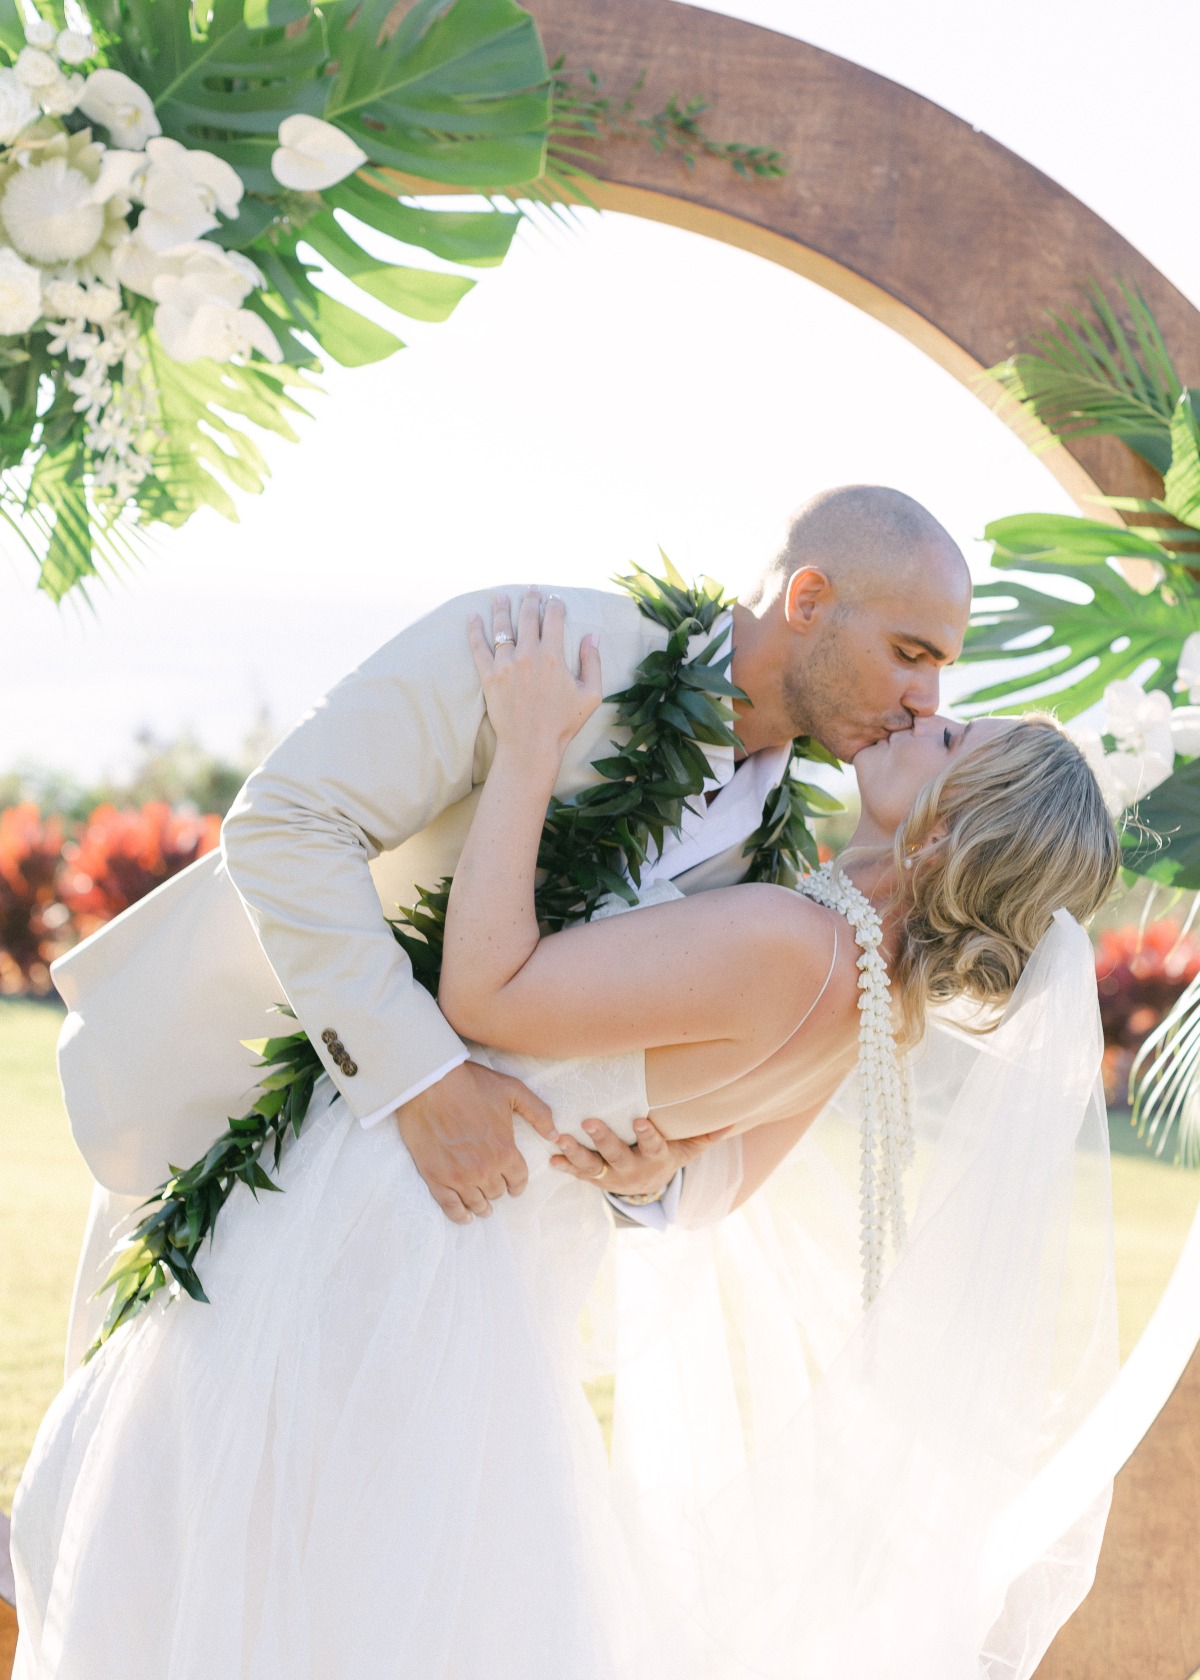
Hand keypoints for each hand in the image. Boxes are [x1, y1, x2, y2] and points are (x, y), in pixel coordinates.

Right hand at [396, 1061, 554, 1224]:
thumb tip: (555, 1135)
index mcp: (505, 1151)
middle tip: (494, 1189)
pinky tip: (465, 1217)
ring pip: (476, 1202)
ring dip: (482, 1205)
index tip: (514, 1187)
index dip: (518, 1185)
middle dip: (498, 1190)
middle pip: (497, 1192)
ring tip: (482, 1207)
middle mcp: (485, 1169)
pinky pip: (450, 1206)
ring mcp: (459, 1176)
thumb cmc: (472, 1084)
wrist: (429, 1083)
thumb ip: (538, 1113)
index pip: (518, 1180)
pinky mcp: (436, 1177)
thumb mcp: (513, 1091)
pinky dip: (459, 1215)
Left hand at [468, 587, 601, 762]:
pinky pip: (478, 647)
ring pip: (502, 627)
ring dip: (502, 608)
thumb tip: (593, 635)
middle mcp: (528, 654)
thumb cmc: (564, 723)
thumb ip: (593, 662)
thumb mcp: (591, 694)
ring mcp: (505, 664)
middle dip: (530, 599)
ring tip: (501, 596)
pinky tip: (473, 617)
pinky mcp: (489, 676)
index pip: (553, 619)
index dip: (554, 605)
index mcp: (553, 656)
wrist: (531, 746)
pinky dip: (475, 630)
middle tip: (531, 589)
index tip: (554, 599)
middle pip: (527, 617)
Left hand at [549, 1115, 734, 1198]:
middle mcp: (632, 1170)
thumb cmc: (666, 1157)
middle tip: (588, 1120)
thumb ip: (704, 1136)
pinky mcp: (594, 1179)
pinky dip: (564, 1166)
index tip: (638, 1119)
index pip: (653, 1146)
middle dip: (602, 1138)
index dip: (646, 1134)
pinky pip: (578, 1174)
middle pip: (617, 1155)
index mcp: (655, 1159)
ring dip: (575, 1152)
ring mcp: (611, 1176)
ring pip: (592, 1166)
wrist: (648, 1189)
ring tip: (560, 1138)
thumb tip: (732, 1120)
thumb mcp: (685, 1150)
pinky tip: (551, 1157)